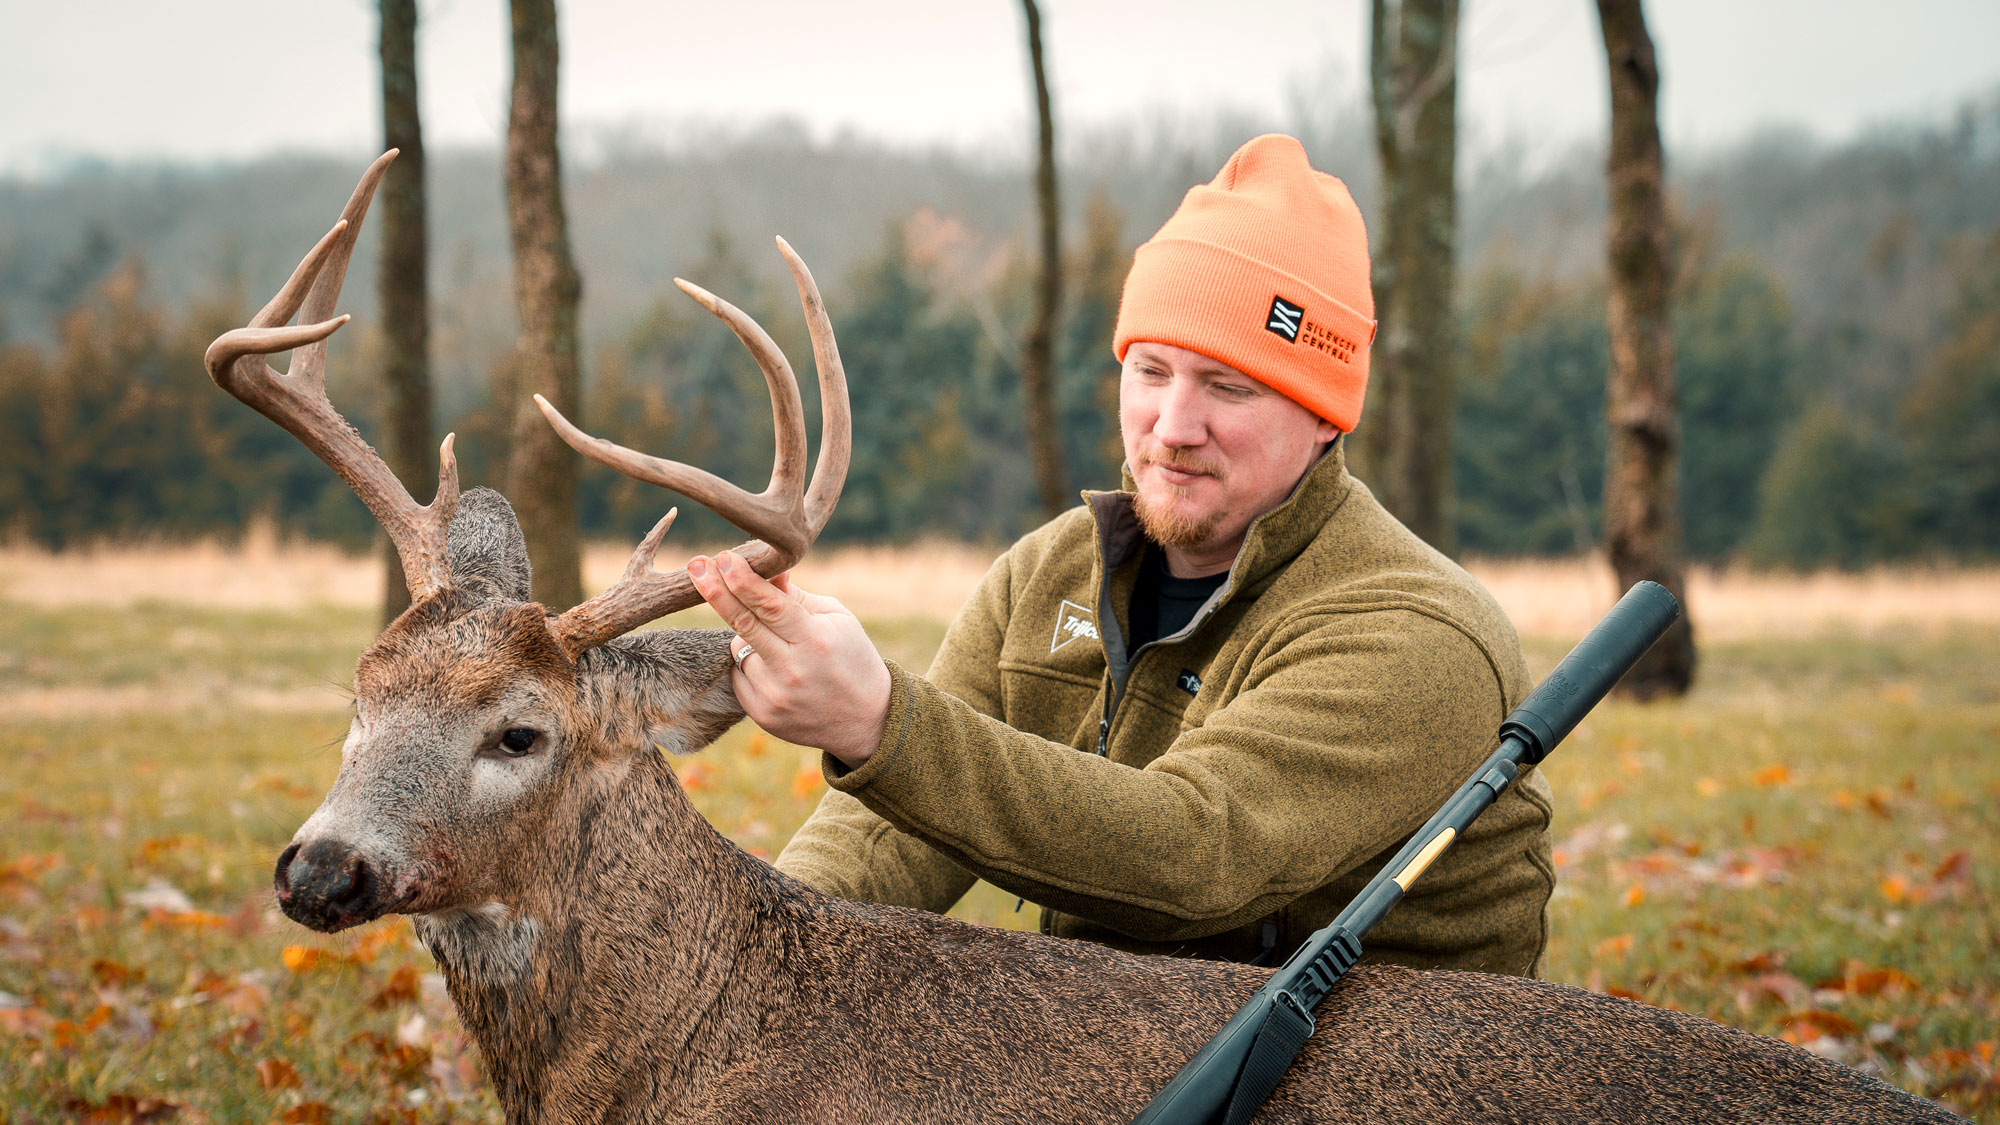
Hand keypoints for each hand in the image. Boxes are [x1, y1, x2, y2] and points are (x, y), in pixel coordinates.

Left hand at [686, 549, 891, 768]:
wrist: (866, 719)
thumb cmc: (851, 657)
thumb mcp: (836, 618)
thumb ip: (794, 596)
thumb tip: (761, 569)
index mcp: (815, 641)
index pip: (771, 606)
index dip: (743, 580)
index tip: (722, 557)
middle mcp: (792, 670)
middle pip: (743, 624)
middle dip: (716, 591)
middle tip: (695, 565)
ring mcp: (774, 696)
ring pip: (738, 648)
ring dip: (748, 636)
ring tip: (783, 649)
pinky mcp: (762, 714)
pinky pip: (738, 674)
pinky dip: (749, 664)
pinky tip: (777, 671)